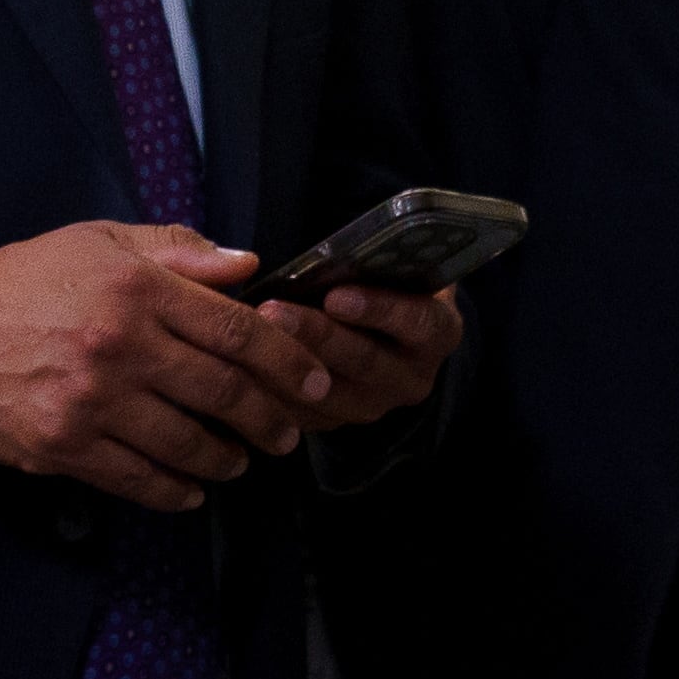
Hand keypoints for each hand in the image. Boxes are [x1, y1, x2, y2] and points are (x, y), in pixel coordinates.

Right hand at [0, 223, 331, 512]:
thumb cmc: (20, 281)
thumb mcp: (97, 242)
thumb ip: (177, 250)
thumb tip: (249, 264)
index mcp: (139, 290)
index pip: (238, 330)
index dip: (289, 359)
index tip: (316, 378)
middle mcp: (121, 347)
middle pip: (224, 391)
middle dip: (270, 416)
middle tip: (290, 431)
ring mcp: (90, 401)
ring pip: (186, 442)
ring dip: (227, 458)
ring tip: (244, 460)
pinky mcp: (60, 445)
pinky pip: (134, 477)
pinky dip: (172, 489)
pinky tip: (191, 490)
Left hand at [247, 268, 465, 434]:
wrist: (383, 330)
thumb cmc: (384, 283)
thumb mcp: (395, 267)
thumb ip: (375, 261)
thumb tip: (333, 255)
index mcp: (438, 332)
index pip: (418, 323)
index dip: (379, 309)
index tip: (336, 295)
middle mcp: (413, 377)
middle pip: (365, 361)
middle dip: (316, 335)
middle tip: (273, 311)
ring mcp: (375, 406)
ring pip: (329, 393)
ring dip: (285, 364)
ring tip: (250, 337)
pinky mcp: (336, 424)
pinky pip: (301, 415)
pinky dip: (270, 392)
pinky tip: (240, 369)